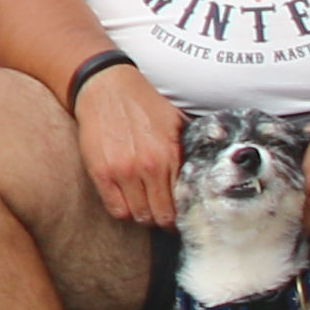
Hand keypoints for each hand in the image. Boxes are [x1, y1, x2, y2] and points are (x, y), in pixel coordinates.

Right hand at [73, 63, 186, 226]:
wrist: (107, 88)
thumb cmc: (143, 105)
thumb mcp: (176, 123)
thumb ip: (191, 148)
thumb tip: (209, 168)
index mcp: (170, 154)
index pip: (182, 202)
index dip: (184, 213)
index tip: (184, 215)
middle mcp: (148, 166)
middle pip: (161, 216)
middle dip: (165, 221)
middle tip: (166, 217)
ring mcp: (123, 172)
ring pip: (139, 216)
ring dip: (145, 217)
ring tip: (148, 208)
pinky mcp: (101, 173)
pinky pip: (116, 209)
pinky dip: (125, 211)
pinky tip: (130, 202)